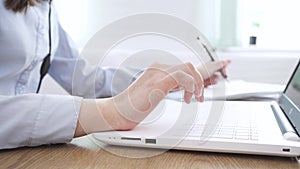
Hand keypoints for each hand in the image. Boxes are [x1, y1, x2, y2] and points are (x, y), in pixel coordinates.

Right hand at [75, 62, 203, 135]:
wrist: (115, 112)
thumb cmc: (131, 107)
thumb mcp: (153, 94)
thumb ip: (165, 86)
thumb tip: (180, 87)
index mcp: (157, 70)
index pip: (182, 67)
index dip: (195, 78)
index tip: (198, 91)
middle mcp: (158, 68)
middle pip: (188, 66)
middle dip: (199, 81)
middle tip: (198, 97)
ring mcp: (157, 74)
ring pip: (188, 68)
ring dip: (197, 84)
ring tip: (195, 98)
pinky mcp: (157, 83)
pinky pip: (182, 77)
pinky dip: (191, 86)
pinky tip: (188, 98)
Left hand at [198, 60, 230, 86]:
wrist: (194, 79)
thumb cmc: (202, 71)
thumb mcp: (213, 66)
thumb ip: (222, 63)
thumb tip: (229, 60)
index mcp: (212, 63)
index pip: (221, 65)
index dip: (224, 69)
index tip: (224, 72)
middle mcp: (210, 69)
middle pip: (220, 72)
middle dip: (220, 75)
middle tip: (218, 77)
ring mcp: (208, 75)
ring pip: (216, 78)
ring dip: (215, 80)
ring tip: (211, 80)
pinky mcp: (206, 81)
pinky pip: (212, 82)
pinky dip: (211, 83)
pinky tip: (208, 82)